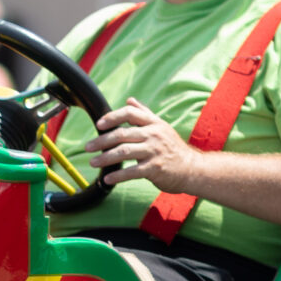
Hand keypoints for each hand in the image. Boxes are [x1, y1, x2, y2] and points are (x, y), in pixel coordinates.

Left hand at [80, 98, 197, 186]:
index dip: (112, 117)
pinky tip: (107, 179)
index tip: (98, 124)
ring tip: (93, 162)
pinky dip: (118, 176)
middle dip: (102, 141)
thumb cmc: (172, 148)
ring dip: (105, 158)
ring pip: (124, 152)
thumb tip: (129, 100)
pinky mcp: (155, 168)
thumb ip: (144, 114)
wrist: (192, 168)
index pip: (130, 114)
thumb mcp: (161, 127)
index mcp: (153, 123)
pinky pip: (132, 172)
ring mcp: (154, 151)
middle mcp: (153, 135)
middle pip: (122, 134)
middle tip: (87, 148)